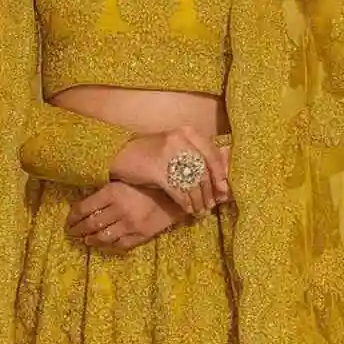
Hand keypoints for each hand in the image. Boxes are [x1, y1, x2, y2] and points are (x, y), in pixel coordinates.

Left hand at [65, 181, 194, 250]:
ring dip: (91, 240)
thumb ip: (107, 188)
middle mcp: (118, 210)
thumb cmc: (149, 182)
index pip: (83, 209)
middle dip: (77, 230)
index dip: (72, 217)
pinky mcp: (141, 235)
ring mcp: (129, 225)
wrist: (177, 192)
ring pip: (102, 237)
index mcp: (111, 193)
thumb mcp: (124, 179)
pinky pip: (120, 244)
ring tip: (85, 240)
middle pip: (90, 224)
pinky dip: (108, 245)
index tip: (68, 221)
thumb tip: (87, 197)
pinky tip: (104, 244)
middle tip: (71, 232)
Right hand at [109, 125, 229, 217]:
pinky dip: (185, 203)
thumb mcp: (175, 150)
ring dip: (199, 201)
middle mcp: (181, 139)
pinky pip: (178, 190)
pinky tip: (187, 209)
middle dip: (210, 192)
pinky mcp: (157, 169)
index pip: (212, 155)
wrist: (119, 154)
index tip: (224, 191)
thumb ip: (197, 158)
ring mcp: (168, 153)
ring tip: (200, 210)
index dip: (220, 175)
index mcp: (188, 133)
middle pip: (204, 171)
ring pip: (192, 182)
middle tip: (212, 205)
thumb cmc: (150, 154)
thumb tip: (223, 180)